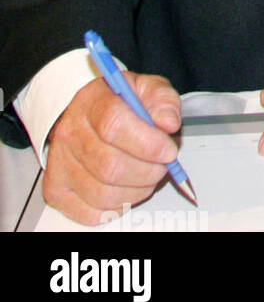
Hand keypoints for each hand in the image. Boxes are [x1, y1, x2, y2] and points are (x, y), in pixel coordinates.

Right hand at [43, 73, 183, 225]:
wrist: (86, 113)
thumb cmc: (119, 102)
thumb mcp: (147, 88)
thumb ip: (163, 101)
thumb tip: (168, 123)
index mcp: (92, 101)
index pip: (114, 124)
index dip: (147, 143)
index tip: (168, 150)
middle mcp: (70, 132)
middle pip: (109, 166)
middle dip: (148, 171)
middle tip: (163, 165)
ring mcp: (60, 163)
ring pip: (102, 193)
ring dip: (137, 190)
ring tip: (149, 176)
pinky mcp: (56, 189)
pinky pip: (90, 212)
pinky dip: (118, 207)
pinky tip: (129, 189)